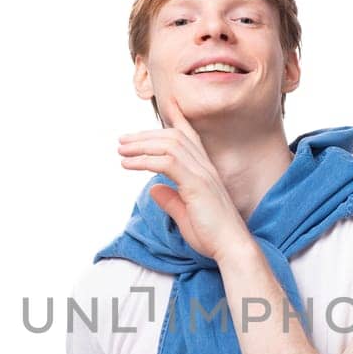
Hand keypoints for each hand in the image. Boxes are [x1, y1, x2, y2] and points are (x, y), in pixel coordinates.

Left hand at [117, 94, 253, 262]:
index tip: (162, 107)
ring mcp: (202, 173)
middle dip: (145, 135)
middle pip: (173, 136)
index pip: (190, 136)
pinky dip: (144, 160)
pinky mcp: (196, 184)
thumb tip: (154, 189)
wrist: (230, 246)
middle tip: (122, 141)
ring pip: (169, 145)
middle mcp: (205, 166)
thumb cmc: (212, 234)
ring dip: (141, 145)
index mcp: (205, 170)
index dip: (176, 118)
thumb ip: (170, 200)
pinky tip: (128, 165)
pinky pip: (166, 162)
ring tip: (121, 150)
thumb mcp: (185, 215)